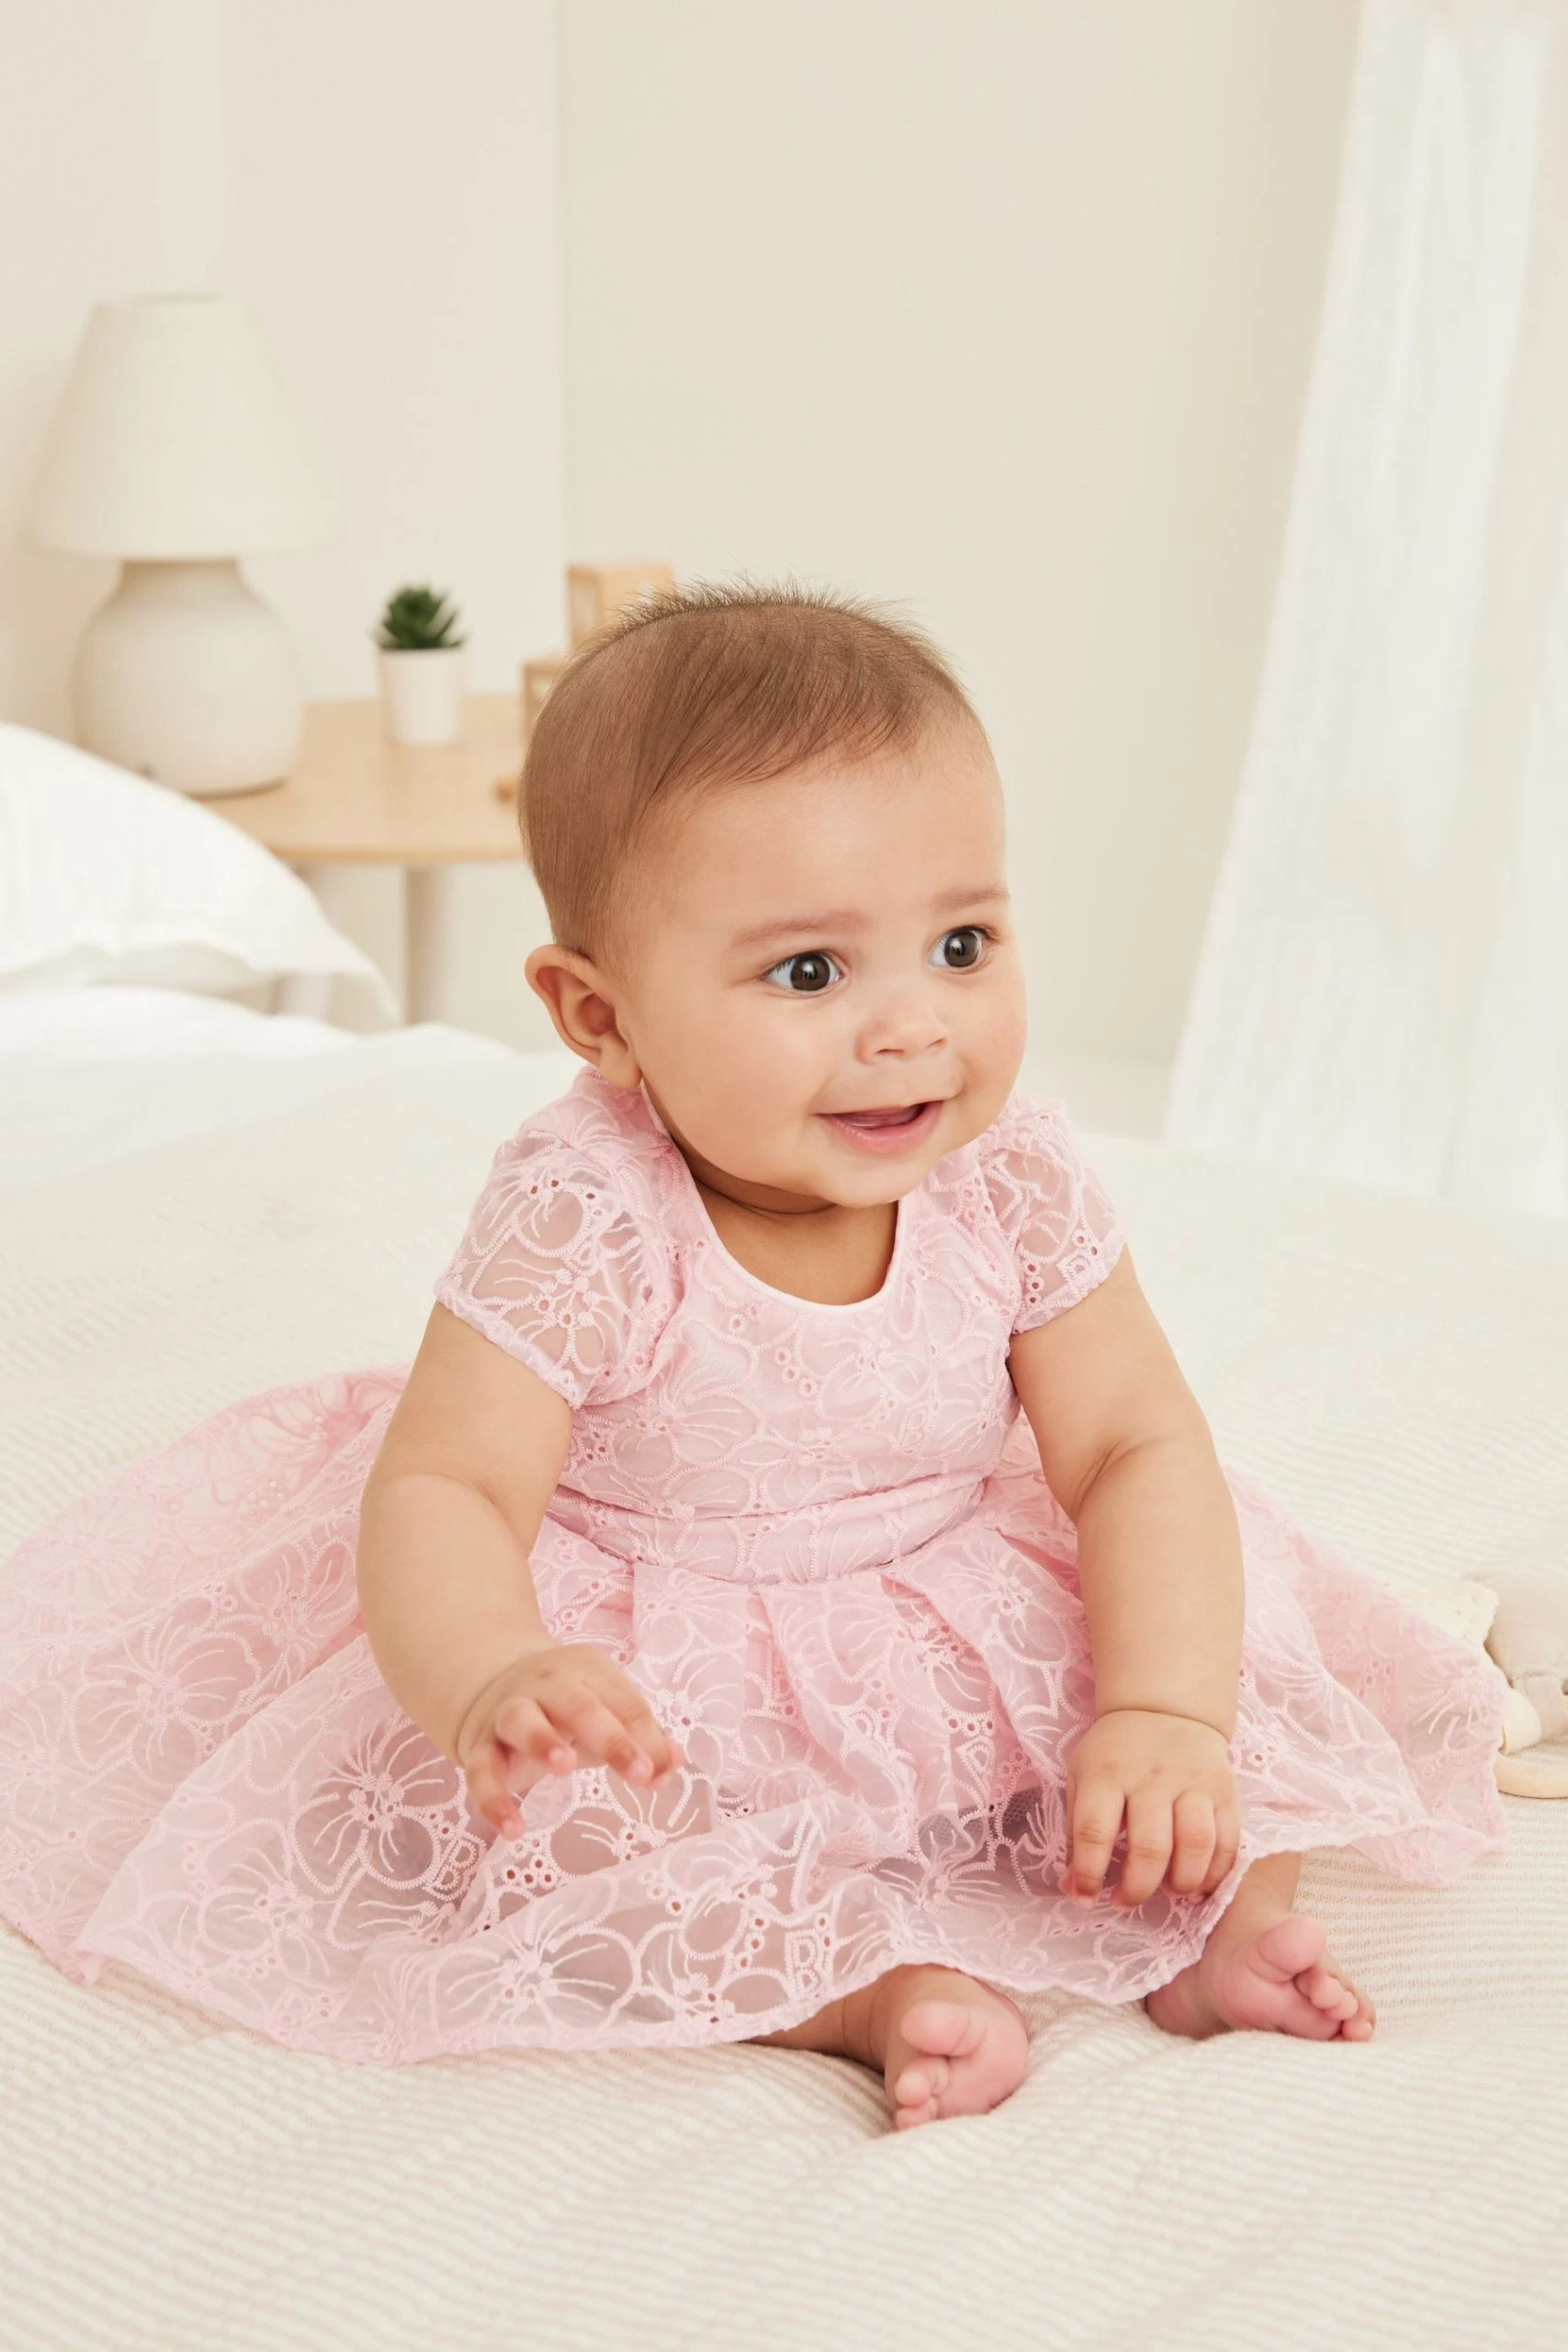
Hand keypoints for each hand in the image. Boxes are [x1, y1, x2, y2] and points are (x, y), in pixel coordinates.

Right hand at [455, 1643, 684, 1839]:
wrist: (488, 1684)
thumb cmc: (565, 1708)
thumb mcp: (606, 1713)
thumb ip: (642, 1738)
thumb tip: (672, 1764)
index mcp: (588, 1673)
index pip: (623, 1701)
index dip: (645, 1736)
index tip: (658, 1773)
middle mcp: (546, 1685)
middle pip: (578, 1704)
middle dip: (610, 1737)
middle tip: (638, 1772)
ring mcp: (509, 1712)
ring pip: (521, 1720)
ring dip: (542, 1741)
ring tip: (564, 1768)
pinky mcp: (480, 1745)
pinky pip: (481, 1770)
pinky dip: (492, 1798)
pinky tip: (512, 1829)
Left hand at [1058, 1708, 1240, 1908]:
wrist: (1165, 1709)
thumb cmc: (1115, 1753)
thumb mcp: (1082, 1777)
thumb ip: (1076, 1833)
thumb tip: (1073, 1890)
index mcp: (1106, 1772)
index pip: (1094, 1831)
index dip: (1089, 1874)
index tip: (1088, 1899)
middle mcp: (1151, 1776)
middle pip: (1151, 1847)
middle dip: (1138, 1888)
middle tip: (1127, 1901)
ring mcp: (1194, 1782)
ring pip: (1196, 1845)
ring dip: (1183, 1882)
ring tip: (1169, 1891)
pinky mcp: (1226, 1791)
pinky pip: (1229, 1841)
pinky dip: (1216, 1873)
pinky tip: (1200, 1884)